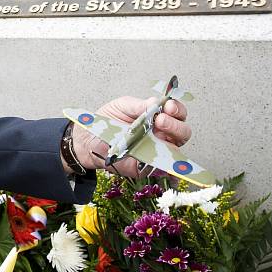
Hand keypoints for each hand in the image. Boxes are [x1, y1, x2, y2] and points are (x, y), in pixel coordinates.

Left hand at [71, 96, 190, 177]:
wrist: (88, 140)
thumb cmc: (107, 122)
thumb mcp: (122, 106)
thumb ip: (139, 105)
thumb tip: (156, 103)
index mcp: (157, 118)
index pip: (177, 113)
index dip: (177, 109)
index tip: (168, 105)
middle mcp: (161, 135)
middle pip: (183, 132)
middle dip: (175, 124)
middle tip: (161, 119)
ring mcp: (156, 152)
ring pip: (176, 150)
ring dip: (171, 140)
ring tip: (157, 129)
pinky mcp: (148, 168)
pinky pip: (162, 168)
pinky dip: (165, 162)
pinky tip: (157, 153)